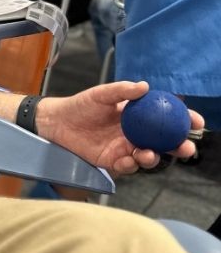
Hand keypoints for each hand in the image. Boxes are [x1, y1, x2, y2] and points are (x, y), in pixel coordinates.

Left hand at [37, 81, 202, 175]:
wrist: (56, 121)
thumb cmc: (81, 105)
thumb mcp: (101, 94)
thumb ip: (122, 90)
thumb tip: (144, 87)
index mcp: (139, 116)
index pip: (167, 118)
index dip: (184, 120)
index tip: (196, 122)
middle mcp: (135, 133)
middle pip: (163, 142)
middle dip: (178, 147)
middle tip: (185, 148)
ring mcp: (124, 148)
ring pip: (147, 157)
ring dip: (152, 158)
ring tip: (149, 153)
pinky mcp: (110, 161)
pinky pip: (125, 166)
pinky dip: (129, 165)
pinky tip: (128, 160)